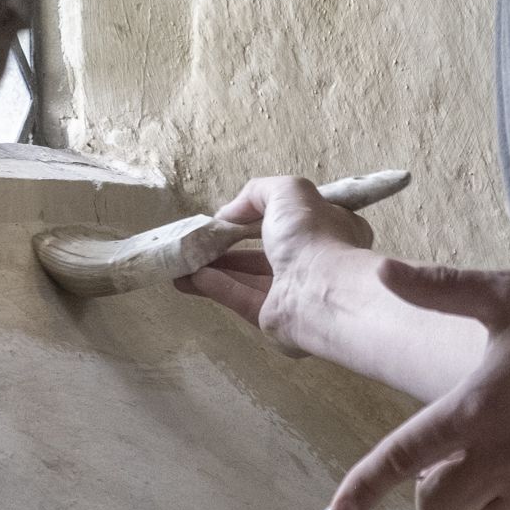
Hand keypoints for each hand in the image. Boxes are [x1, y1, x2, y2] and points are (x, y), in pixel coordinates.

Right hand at [174, 175, 372, 351]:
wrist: (321, 291)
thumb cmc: (311, 235)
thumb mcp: (287, 191)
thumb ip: (257, 193)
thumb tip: (229, 213)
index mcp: (326, 230)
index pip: (292, 220)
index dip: (260, 217)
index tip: (230, 217)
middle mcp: (311, 261)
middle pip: (264, 252)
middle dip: (230, 246)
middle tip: (200, 241)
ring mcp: (294, 293)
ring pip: (248, 277)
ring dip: (216, 268)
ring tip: (183, 261)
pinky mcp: (274, 318)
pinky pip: (241, 298)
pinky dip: (217, 287)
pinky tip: (191, 278)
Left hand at [331, 262, 509, 509]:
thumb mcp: (506, 296)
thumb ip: (439, 289)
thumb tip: (384, 273)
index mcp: (475, 411)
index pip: (403, 458)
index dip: (365, 488)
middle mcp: (503, 460)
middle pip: (437, 508)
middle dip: (434, 487)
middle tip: (459, 450)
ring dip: (483, 491)